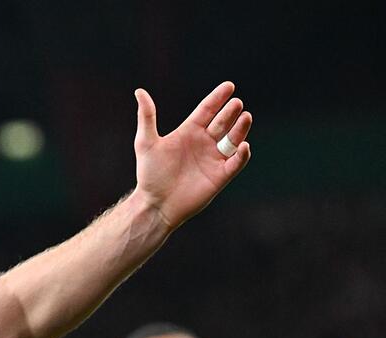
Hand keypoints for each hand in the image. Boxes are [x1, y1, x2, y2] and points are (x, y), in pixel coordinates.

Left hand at [132, 82, 252, 228]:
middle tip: (236, 103)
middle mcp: (204, 143)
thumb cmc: (149, 174)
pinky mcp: (220, 176)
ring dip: (240, 128)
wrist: (155, 203)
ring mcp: (213, 159)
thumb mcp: (146, 142)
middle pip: (222, 122)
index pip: (207, 110)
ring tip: (245, 117)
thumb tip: (140, 91)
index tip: (229, 86)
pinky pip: (236, 163)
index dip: (218, 98)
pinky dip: (242, 154)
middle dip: (230, 112)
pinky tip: (244, 145)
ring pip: (233, 139)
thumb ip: (147, 117)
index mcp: (188, 132)